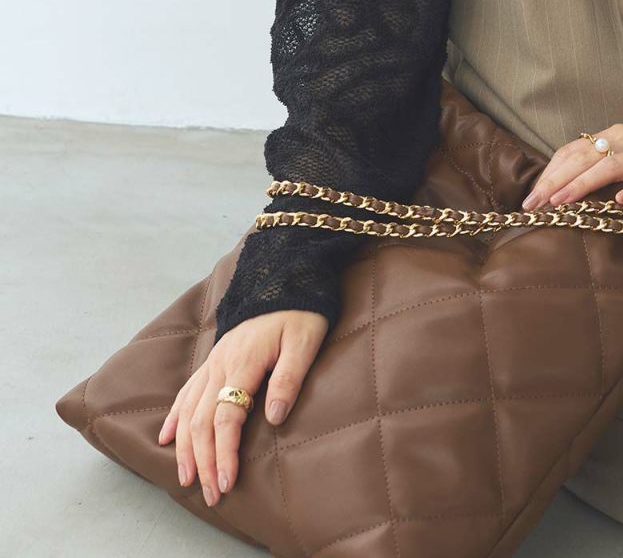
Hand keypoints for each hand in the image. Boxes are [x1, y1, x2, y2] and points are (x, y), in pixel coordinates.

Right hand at [157, 309, 327, 505]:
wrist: (287, 279)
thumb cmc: (301, 312)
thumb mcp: (305, 342)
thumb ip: (288, 378)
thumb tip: (274, 418)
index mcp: (242, 361)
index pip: (226, 417)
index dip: (224, 453)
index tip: (225, 482)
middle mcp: (220, 364)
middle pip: (202, 421)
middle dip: (203, 461)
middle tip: (210, 495)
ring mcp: (213, 362)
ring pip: (188, 411)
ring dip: (185, 447)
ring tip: (186, 479)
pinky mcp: (214, 360)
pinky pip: (186, 392)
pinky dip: (175, 418)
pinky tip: (167, 439)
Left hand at [521, 125, 622, 209]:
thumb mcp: (620, 156)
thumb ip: (593, 167)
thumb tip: (553, 191)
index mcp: (611, 136)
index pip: (573, 151)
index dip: (550, 173)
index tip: (531, 198)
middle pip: (585, 158)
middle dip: (557, 181)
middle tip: (536, 205)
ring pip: (613, 167)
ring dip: (584, 184)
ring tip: (562, 202)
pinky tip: (621, 202)